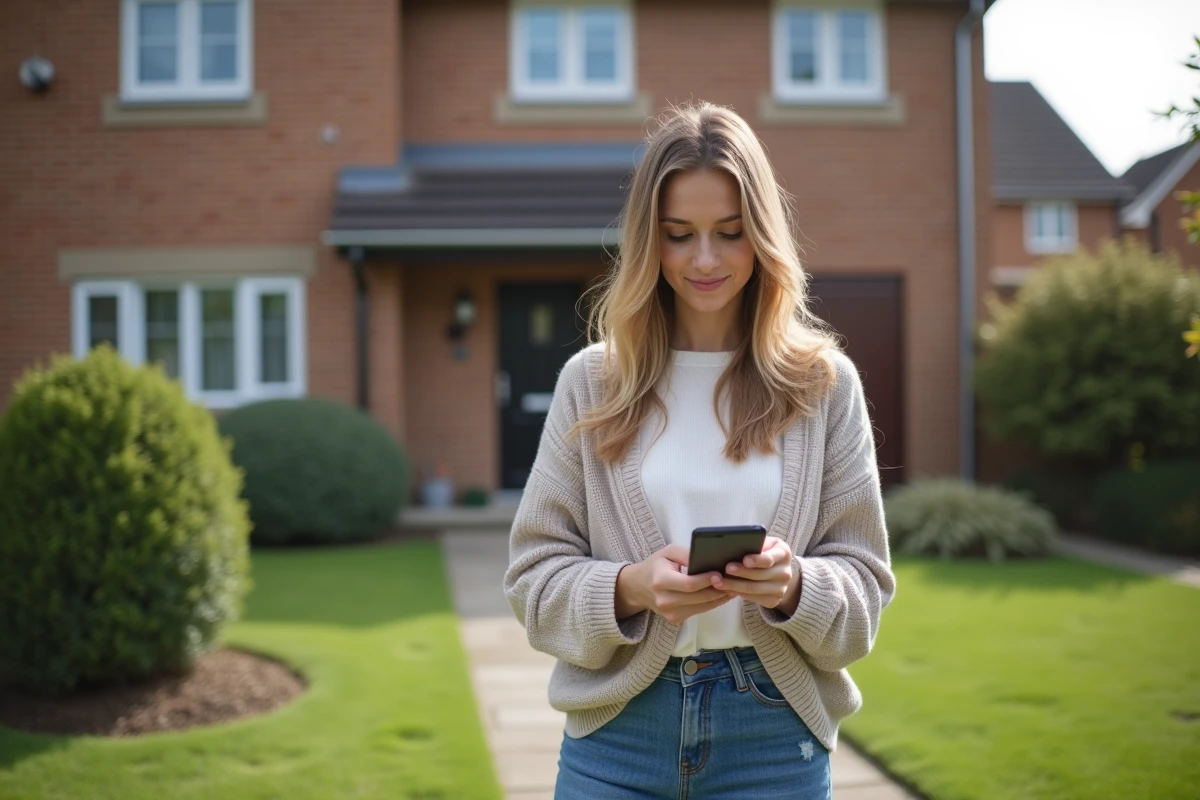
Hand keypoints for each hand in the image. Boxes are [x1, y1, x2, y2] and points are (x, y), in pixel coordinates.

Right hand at [615, 544, 734, 624]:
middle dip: (718, 590)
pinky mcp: (675, 619)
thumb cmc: (656, 565)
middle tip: (733, 580)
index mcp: (661, 581)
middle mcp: (664, 600)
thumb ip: (687, 554)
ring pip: (702, 607)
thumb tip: (709, 558)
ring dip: (719, 598)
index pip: (689, 584)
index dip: (706, 580)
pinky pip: (698, 611)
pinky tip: (720, 594)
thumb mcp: (668, 552)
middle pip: (698, 598)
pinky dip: (711, 603)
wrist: (638, 587)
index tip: (721, 574)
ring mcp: (670, 613)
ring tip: (732, 587)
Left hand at [712, 536, 801, 613]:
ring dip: (734, 585)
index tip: (744, 559)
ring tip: (718, 581)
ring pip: (754, 588)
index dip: (756, 560)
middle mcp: (786, 572)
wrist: (777, 572)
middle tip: (724, 570)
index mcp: (783, 553)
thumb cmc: (765, 552)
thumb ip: (754, 543)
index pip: (769, 558)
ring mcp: (781, 589)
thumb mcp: (764, 544)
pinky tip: (726, 589)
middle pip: (759, 575)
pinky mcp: (774, 601)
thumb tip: (734, 544)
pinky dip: (738, 593)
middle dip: (740, 572)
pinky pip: (753, 598)